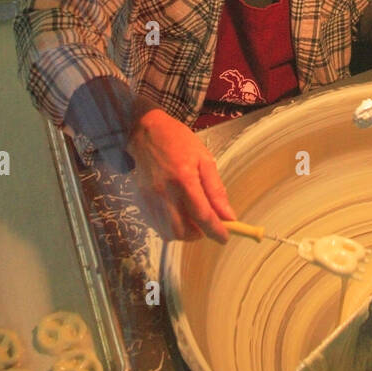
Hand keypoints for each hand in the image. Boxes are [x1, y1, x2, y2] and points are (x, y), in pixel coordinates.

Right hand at [128, 109, 235, 242]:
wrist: (146, 132)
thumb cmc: (178, 142)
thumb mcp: (204, 159)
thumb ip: (216, 189)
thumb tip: (228, 215)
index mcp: (184, 179)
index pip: (202, 215)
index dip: (216, 231)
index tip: (224, 238)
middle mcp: (165, 192)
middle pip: (183, 230)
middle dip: (199, 234)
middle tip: (207, 224)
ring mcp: (151, 198)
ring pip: (169, 232)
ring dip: (185, 232)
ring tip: (192, 217)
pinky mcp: (143, 201)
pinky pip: (158, 226)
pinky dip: (171, 227)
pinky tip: (178, 213)